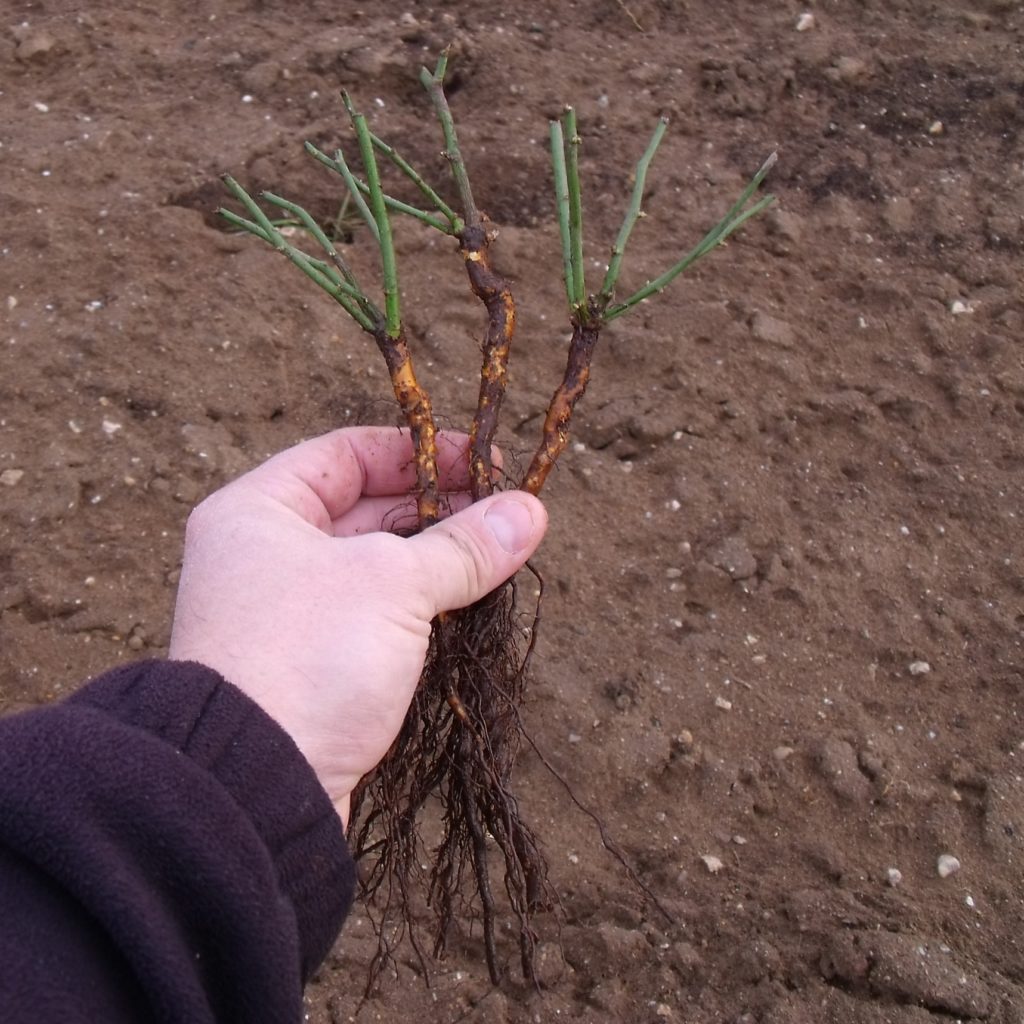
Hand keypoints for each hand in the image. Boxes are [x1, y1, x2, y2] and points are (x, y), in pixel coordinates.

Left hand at [168, 427, 546, 823]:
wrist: (253, 786)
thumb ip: (464, 545)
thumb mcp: (394, 584)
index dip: (422, 452)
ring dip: (436, 558)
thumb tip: (530, 512)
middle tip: (506, 513)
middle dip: (439, 507)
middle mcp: (265, 555)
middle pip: (366, 508)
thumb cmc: (308, 657)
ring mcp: (287, 613)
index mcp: (260, 511)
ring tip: (500, 555)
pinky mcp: (311, 665)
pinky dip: (420, 605)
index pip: (349, 453)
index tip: (485, 463)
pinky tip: (469, 603)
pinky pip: (376, 615)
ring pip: (376, 566)